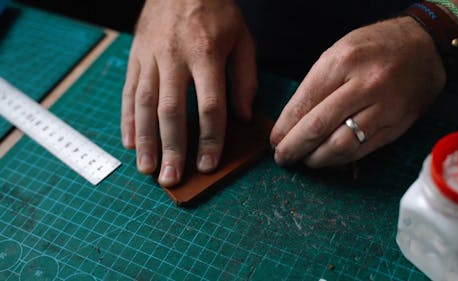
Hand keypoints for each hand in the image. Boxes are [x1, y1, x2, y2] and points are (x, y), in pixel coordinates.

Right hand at [121, 0, 256, 186]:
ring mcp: (151, 57)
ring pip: (144, 104)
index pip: (210, 105)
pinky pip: (129, 91)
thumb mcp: (243, 39)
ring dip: (145, 140)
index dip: (210, 138)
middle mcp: (175, 57)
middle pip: (172, 110)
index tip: (209, 164)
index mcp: (207, 54)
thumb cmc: (217, 12)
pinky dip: (127, 119)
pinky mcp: (135, 56)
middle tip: (172, 179)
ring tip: (146, 169)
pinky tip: (128, 141)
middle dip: (172, 148)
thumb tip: (244, 117)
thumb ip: (246, 79)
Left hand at [270, 16, 446, 167]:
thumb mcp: (338, 52)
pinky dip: (339, 159)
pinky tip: (327, 158)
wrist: (425, 47)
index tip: (274, 139)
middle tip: (282, 157)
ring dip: (316, 159)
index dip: (284, 127)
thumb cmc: (375, 48)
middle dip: (294, 148)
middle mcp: (365, 85)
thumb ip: (315, 86)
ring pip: (341, 146)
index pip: (304, 104)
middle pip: (318, 127)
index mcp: (343, 62)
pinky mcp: (397, 126)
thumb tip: (290, 121)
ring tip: (304, 159)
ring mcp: (385, 108)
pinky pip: (362, 151)